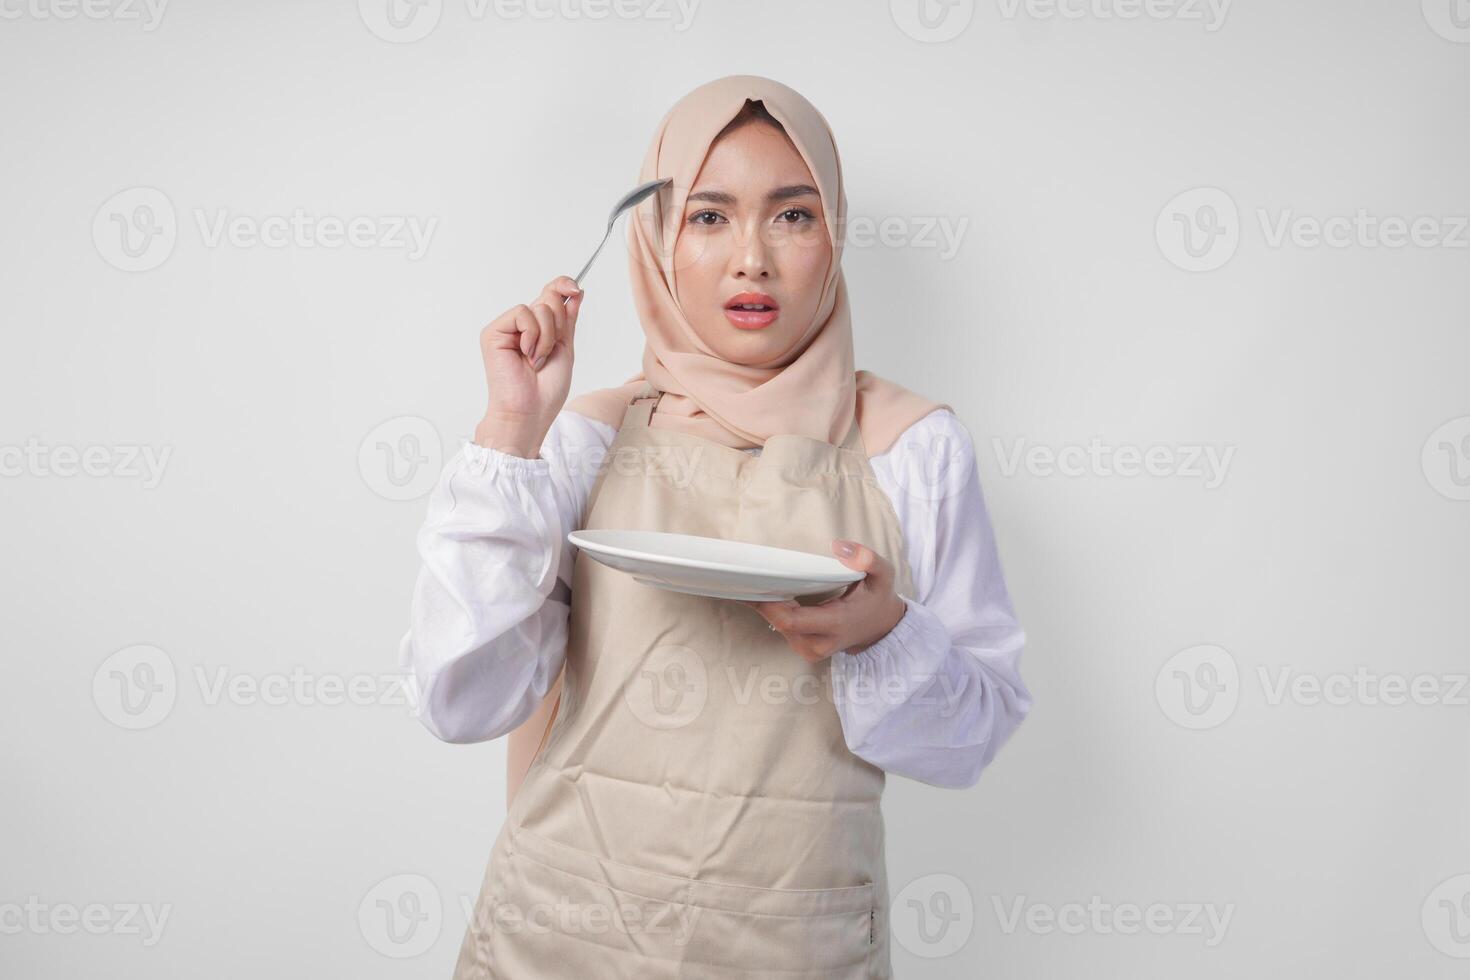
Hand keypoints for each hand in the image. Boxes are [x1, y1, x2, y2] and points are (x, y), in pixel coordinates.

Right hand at [474, 275, 584, 456]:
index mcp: (539, 328)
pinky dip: (532, 335)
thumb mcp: (565, 348)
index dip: (563, 286)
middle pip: (548, 298)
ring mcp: (507, 328)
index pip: (550, 295)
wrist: (529, 411)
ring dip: (548, 337)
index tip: (576, 289)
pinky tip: (527, 355)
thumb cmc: (546, 390)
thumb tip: (576, 292)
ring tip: (537, 359)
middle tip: (550, 351)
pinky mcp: (494, 332)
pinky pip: (522, 313)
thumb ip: (568, 320)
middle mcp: (522, 326)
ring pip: (538, 307)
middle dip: (559, 324)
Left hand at [741, 539, 907, 662]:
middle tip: (752, 577)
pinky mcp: (805, 649)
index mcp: (836, 624)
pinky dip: (777, 612)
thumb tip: (839, 546)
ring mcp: (811, 650)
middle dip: (764, 600)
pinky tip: (775, 595)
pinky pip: (783, 630)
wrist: (881, 627)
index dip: (768, 604)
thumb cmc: (877, 598)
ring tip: (763, 583)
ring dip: (769, 605)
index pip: (790, 620)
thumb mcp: (883, 575)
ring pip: (778, 627)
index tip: (757, 582)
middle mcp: (819, 643)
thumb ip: (868, 559)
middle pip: (778, 623)